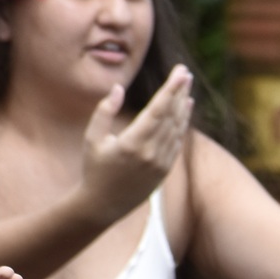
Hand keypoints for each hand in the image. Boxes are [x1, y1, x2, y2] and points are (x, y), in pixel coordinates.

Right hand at [83, 66, 192, 222]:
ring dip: (183, 106)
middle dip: (180, 92)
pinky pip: (177, 142)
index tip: (180, 73)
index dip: (171, 89)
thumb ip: (105, 110)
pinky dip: (182, 124)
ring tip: (186, 86)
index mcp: (133, 143)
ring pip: (177, 129)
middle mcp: (152, 154)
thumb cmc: (94, 169)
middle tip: (185, 72)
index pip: (158, 110)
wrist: (103, 205)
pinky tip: (185, 109)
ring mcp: (161, 164)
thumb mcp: (93, 138)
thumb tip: (119, 88)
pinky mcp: (166, 171)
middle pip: (171, 116)